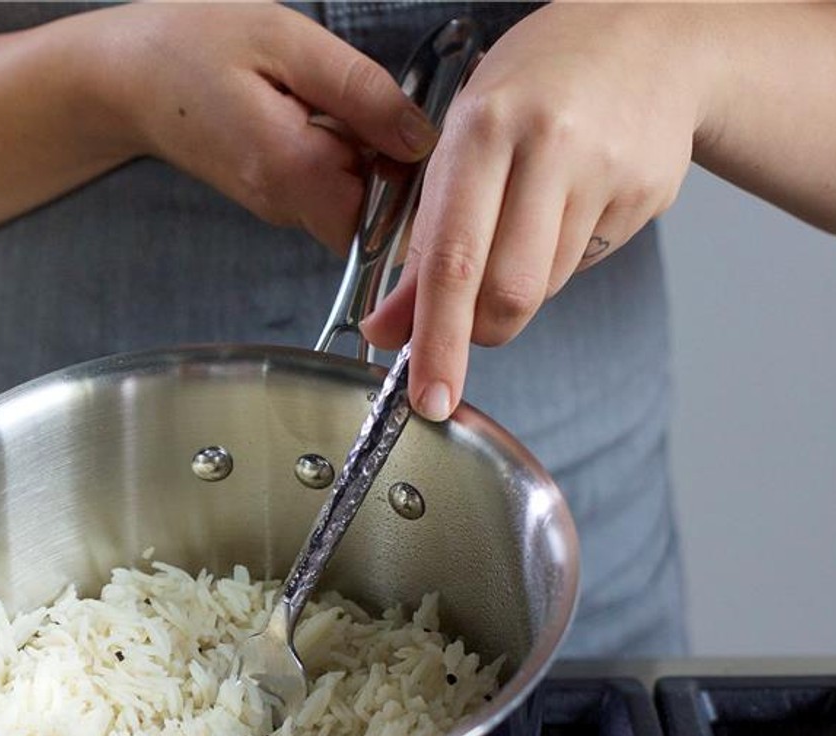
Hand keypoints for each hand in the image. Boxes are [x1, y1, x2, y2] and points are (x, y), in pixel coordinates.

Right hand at [102, 3, 438, 254]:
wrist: (125, 78)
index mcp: (288, 168)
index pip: (382, 214)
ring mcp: (276, 206)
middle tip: (359, 95)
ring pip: (352, 199)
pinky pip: (327, 186)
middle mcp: (283, 204)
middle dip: (388, 161)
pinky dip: (335, 151)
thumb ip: (359, 92)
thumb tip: (421, 136)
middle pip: (373, 211)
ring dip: (361, 152)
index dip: (409, 175)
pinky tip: (310, 108)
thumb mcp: (285, 40)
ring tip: (324, 94)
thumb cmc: (192, 45)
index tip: (405, 124)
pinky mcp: (273, 197)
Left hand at [361, 5, 703, 419]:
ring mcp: (606, 171)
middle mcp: (549, 147)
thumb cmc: (535, 87)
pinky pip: (586, 264)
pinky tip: (566, 208)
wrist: (650, 36)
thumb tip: (388, 330)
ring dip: (519, 288)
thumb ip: (421, 242)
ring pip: (546, 287)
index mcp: (485, 130)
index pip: (451, 260)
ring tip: (524, 224)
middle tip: (467, 328)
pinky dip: (562, 260)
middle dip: (478, 333)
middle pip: (507, 292)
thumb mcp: (461, 142)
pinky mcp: (647, 193)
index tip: (426, 394)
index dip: (436, 339)